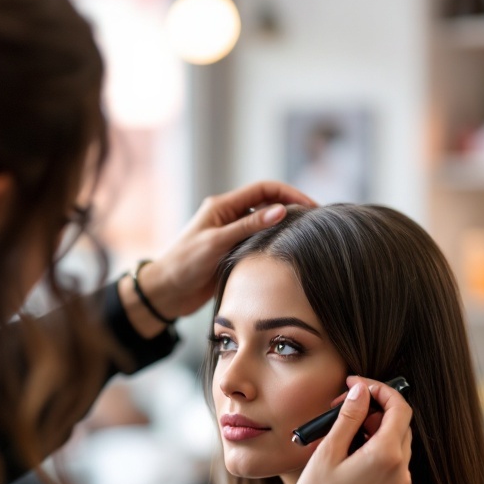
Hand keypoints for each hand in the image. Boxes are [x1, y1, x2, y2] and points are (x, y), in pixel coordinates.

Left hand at [136, 181, 314, 320]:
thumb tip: (281, 210)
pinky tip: (287, 253)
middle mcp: (229, 217)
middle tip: (315, 221)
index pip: (263, 189)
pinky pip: (260, 244)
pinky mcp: (234, 254)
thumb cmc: (185, 264)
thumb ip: (248, 226)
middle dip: (291, 208)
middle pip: (267, 205)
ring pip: (265, 225)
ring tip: (307, 236)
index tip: (310, 206)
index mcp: (223, 206)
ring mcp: (232, 236)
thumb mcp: (217, 242)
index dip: (288, 193)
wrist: (167, 293)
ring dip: (284, 227)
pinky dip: (274, 245)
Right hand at [286, 378, 411, 483]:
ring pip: (396, 445)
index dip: (379, 390)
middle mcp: (401, 471)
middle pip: (400, 425)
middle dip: (374, 410)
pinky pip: (392, 465)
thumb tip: (361, 391)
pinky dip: (375, 452)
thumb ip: (349, 417)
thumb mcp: (328, 451)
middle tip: (343, 408)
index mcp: (386, 455)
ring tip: (342, 433)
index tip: (355, 385)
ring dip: (374, 431)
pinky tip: (348, 457)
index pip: (399, 407)